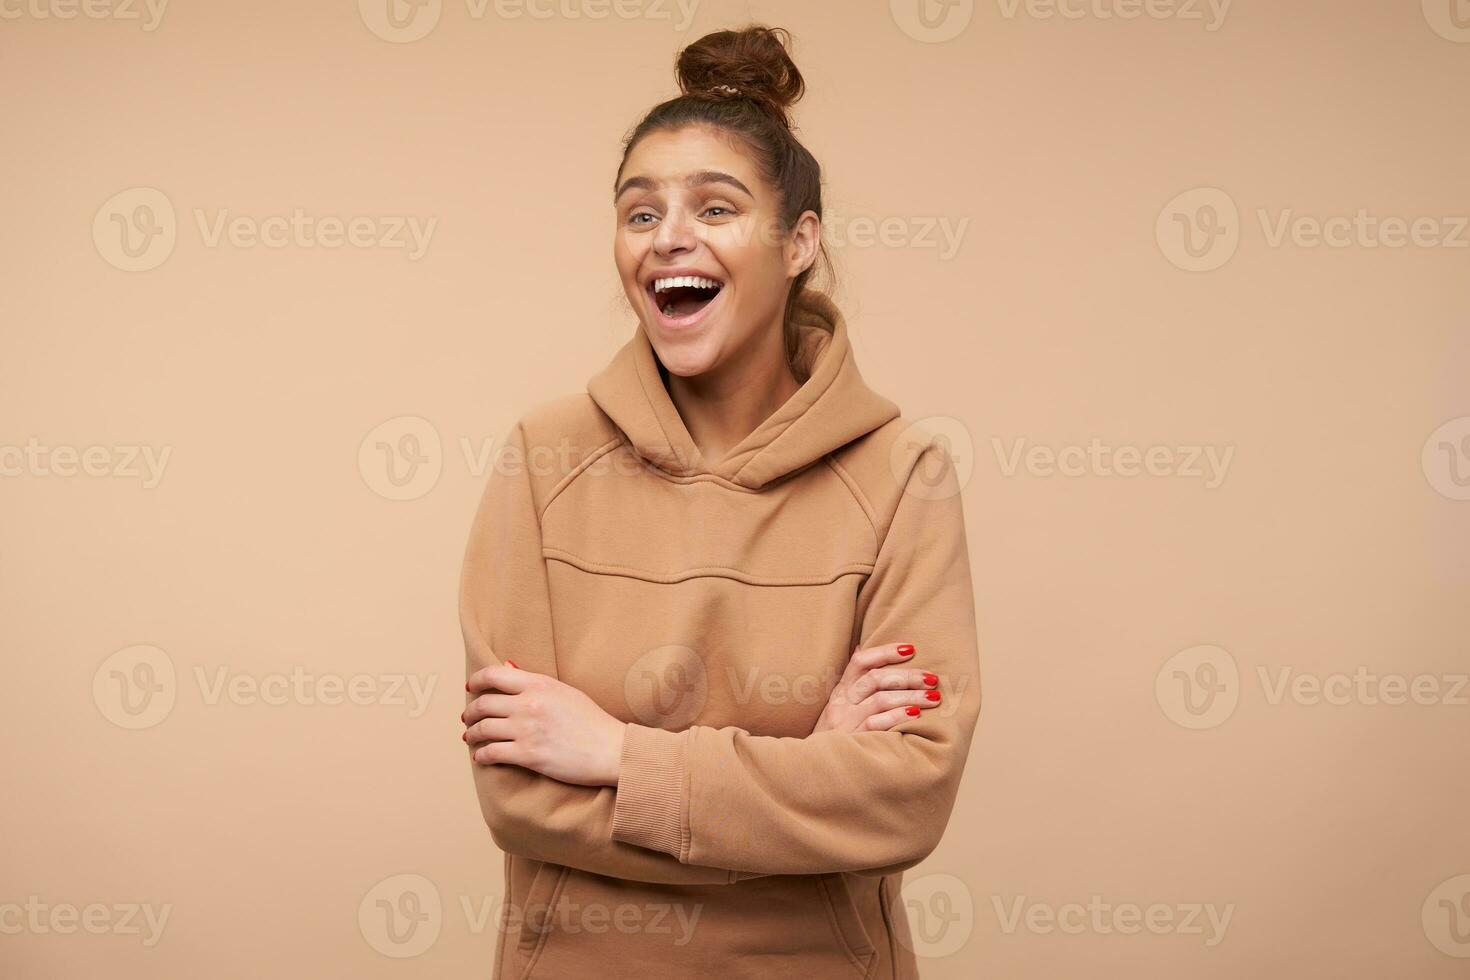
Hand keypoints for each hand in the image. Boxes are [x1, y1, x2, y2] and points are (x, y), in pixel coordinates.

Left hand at [462, 662, 625, 786]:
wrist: (610, 750)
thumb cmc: (592, 722)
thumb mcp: (565, 692)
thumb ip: (535, 683)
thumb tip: (510, 667)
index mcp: (539, 684)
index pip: (494, 674)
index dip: (477, 680)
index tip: (471, 687)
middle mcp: (528, 704)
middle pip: (484, 703)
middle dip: (471, 712)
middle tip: (468, 717)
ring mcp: (526, 730)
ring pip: (482, 729)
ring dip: (471, 734)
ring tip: (470, 736)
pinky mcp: (528, 755)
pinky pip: (491, 753)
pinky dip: (481, 755)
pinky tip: (481, 757)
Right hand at [811, 642, 941, 734]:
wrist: (817, 770)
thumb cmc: (835, 736)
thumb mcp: (838, 706)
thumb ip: (852, 681)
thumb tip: (859, 646)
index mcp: (841, 691)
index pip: (860, 662)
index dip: (885, 652)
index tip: (911, 649)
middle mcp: (841, 704)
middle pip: (875, 679)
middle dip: (907, 676)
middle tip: (933, 678)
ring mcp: (845, 723)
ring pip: (880, 700)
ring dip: (910, 696)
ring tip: (934, 698)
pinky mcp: (852, 741)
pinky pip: (876, 724)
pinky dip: (897, 717)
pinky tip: (916, 715)